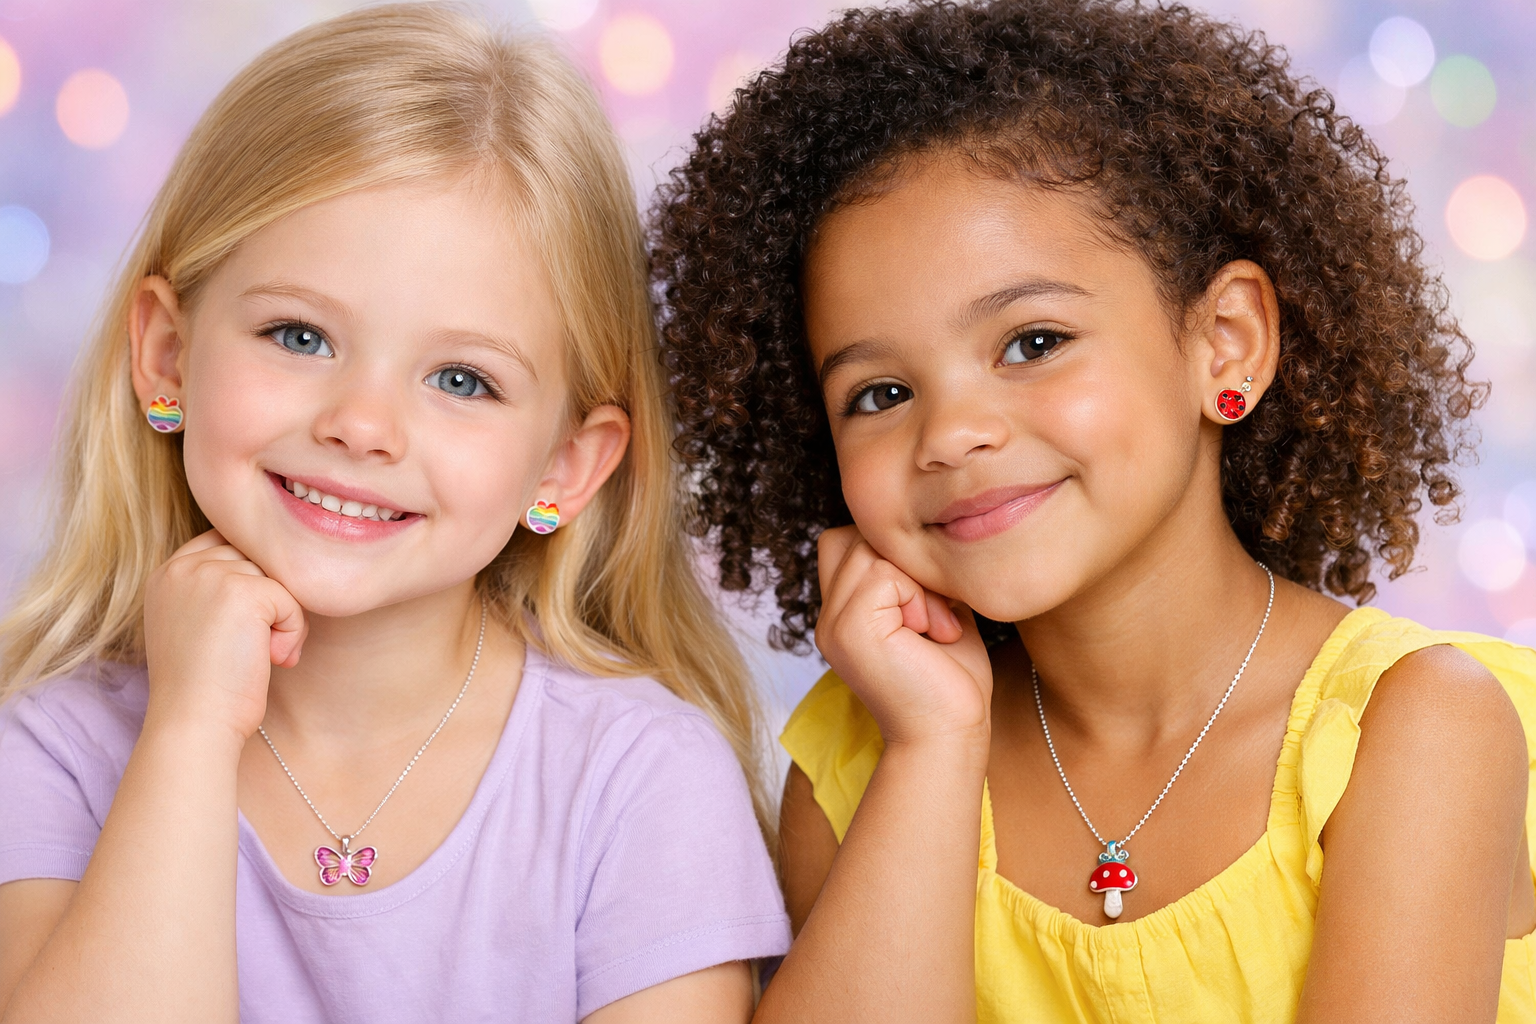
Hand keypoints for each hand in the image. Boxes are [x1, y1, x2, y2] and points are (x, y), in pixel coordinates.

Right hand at [141, 530, 305, 742]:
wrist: (194, 723)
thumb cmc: (203, 688)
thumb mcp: (195, 625)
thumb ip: (216, 590)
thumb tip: (273, 570)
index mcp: (167, 573)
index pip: (225, 543)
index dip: (252, 577)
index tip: (250, 621)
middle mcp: (184, 567)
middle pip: (257, 559)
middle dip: (271, 600)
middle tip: (261, 646)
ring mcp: (211, 575)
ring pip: (278, 579)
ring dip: (284, 619)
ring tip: (264, 655)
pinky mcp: (243, 592)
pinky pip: (293, 600)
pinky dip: (293, 633)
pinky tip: (272, 659)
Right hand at [814, 526, 992, 746]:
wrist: (951, 736)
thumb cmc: (952, 683)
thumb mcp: (933, 613)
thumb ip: (913, 575)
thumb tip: (924, 529)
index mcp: (843, 615)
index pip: (843, 542)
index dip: (890, 555)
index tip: (929, 604)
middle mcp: (829, 619)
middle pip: (852, 537)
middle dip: (903, 562)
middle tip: (934, 613)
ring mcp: (834, 625)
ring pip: (869, 550)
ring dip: (916, 582)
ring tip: (935, 626)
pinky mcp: (850, 630)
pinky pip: (883, 573)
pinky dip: (918, 597)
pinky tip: (932, 633)